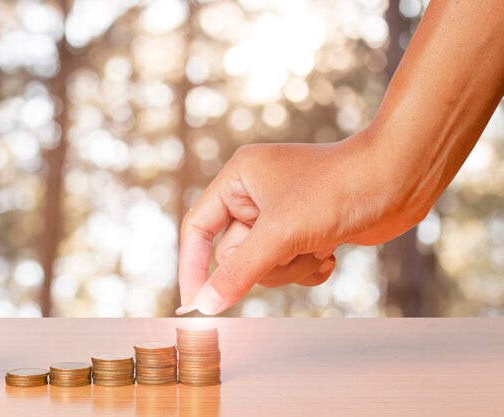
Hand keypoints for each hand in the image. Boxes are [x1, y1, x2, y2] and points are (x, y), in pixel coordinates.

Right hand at [176, 133, 427, 314]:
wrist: (399, 180)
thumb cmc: (337, 189)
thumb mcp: (280, 233)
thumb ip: (239, 271)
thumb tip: (206, 304)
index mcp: (239, 179)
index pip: (198, 227)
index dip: (193, 265)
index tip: (195, 302)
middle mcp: (255, 195)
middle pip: (234, 253)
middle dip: (266, 262)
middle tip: (292, 249)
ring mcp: (281, 214)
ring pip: (263, 264)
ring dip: (292, 266)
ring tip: (319, 246)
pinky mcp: (305, 230)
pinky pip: (289, 266)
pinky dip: (308, 267)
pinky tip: (331, 250)